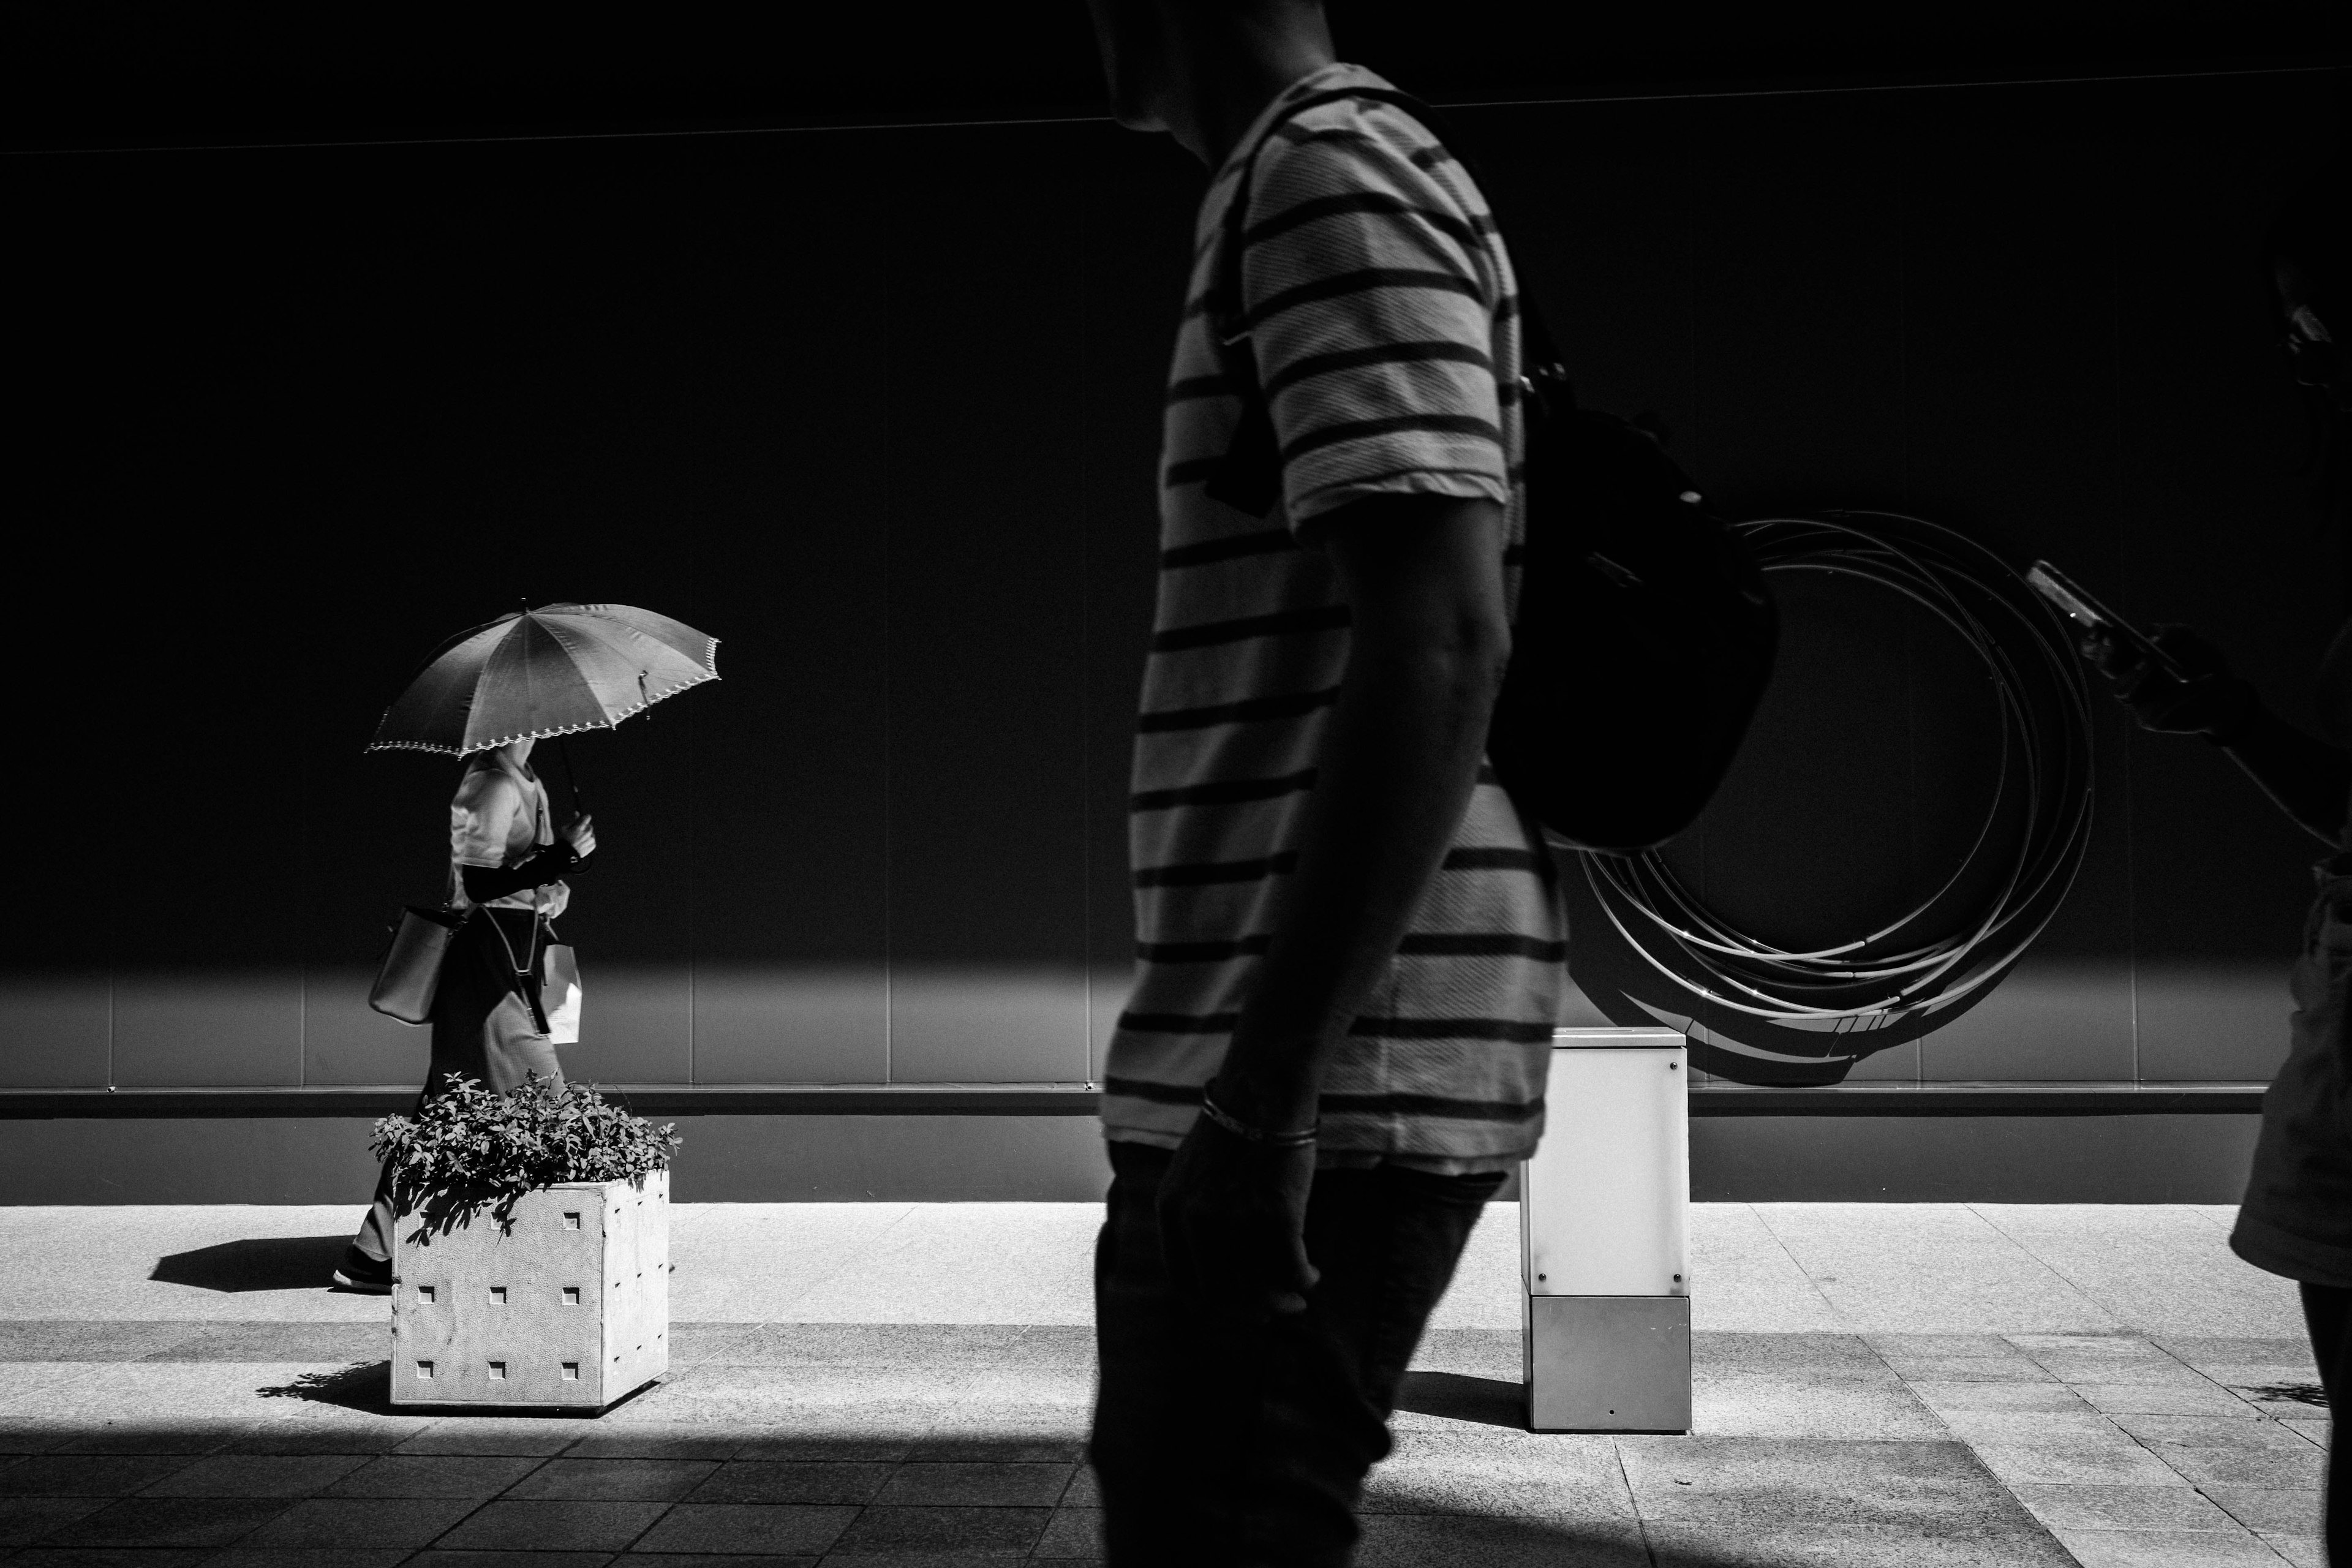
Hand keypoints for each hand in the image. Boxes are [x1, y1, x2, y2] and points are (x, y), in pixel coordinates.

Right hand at [561, 812, 596, 857]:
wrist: (567, 855)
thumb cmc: (564, 840)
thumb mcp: (565, 828)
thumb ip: (573, 820)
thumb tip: (577, 812)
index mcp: (580, 827)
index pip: (587, 817)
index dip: (584, 818)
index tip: (581, 821)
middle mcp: (587, 832)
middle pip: (589, 825)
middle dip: (584, 827)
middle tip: (577, 833)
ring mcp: (591, 838)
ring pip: (591, 833)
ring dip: (586, 834)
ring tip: (578, 840)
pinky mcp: (593, 844)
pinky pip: (592, 839)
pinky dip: (588, 841)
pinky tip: (581, 844)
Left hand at [1156, 1106, 1317, 1320]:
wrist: (1262, 1092)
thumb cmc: (1233, 1129)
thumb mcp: (1189, 1174)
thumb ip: (1191, 1217)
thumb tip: (1213, 1263)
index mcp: (1170, 1212)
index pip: (1184, 1283)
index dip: (1213, 1304)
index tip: (1235, 1306)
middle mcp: (1196, 1222)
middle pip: (1222, 1295)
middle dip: (1251, 1311)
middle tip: (1274, 1310)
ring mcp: (1236, 1221)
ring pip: (1259, 1287)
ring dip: (1282, 1300)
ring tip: (1297, 1296)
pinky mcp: (1277, 1215)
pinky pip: (1292, 1268)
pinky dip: (1304, 1279)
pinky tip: (1312, 1274)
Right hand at [2082, 625, 2257, 738]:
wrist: (2227, 693)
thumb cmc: (2203, 661)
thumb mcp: (2190, 638)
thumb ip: (2170, 632)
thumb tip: (2150, 639)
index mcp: (2131, 655)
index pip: (2100, 648)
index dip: (2093, 639)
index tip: (2099, 627)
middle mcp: (2129, 677)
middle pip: (2104, 667)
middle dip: (2105, 653)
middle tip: (2113, 639)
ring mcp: (2137, 700)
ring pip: (2121, 690)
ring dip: (2134, 674)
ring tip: (2151, 660)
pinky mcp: (2151, 719)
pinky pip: (2157, 706)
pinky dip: (2183, 692)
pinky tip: (2206, 679)